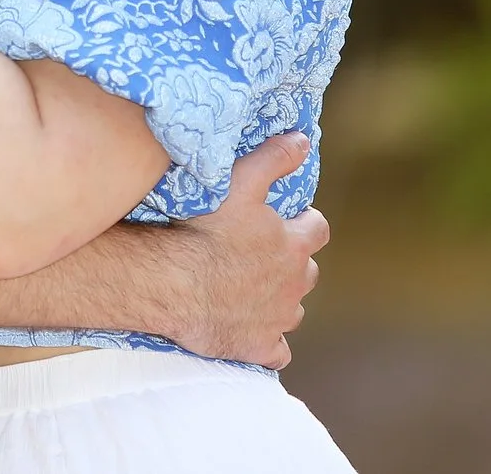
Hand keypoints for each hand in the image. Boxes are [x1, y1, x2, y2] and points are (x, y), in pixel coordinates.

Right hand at [163, 133, 326, 367]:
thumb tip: (302, 139)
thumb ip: (275, 158)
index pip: (317, 230)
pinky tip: (253, 332)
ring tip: (252, 290)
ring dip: (280, 300)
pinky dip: (270, 342)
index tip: (289, 220)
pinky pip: (277, 351)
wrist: (172, 284)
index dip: (304, 223)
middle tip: (262, 255)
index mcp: (293, 245)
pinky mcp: (259, 348)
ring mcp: (278, 320)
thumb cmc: (203, 231)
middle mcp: (294, 285)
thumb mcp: (241, 181)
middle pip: (307, 273)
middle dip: (292, 263)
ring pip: (293, 311)